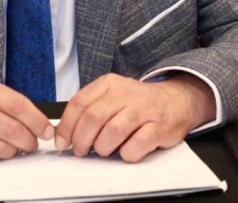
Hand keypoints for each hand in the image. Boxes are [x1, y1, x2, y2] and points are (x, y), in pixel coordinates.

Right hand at [0, 75, 54, 163]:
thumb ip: (4, 100)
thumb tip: (34, 119)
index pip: (16, 104)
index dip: (36, 120)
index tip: (46, 129)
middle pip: (12, 130)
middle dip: (30, 140)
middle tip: (34, 142)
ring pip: (2, 148)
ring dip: (16, 151)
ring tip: (17, 146)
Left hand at [54, 72, 215, 161]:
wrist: (175, 100)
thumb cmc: (137, 103)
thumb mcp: (112, 96)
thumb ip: (90, 108)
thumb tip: (65, 133)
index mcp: (109, 84)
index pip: (79, 103)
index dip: (67, 126)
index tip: (62, 142)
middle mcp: (125, 93)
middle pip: (93, 117)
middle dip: (81, 140)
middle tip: (80, 151)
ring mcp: (143, 109)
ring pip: (113, 131)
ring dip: (103, 148)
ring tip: (103, 151)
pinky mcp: (159, 126)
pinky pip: (137, 144)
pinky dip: (127, 153)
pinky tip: (125, 152)